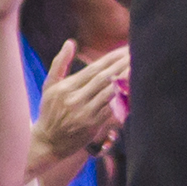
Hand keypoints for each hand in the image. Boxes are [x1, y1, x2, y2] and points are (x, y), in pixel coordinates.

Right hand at [30, 44, 129, 169]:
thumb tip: (70, 42)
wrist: (47, 142)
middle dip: (122, 64)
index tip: (125, 49)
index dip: (112, 58)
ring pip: (109, 92)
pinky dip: (123, 99)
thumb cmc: (50, 112)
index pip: (94, 68)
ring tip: (139, 67)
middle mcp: (75, 99)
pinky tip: (133, 90)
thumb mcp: (49, 86)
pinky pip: (111, 109)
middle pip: (104, 78)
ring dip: (126, 79)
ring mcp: (84, 113)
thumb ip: (59, 63)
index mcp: (66, 87)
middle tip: (137, 53)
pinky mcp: (92, 125)